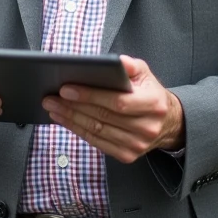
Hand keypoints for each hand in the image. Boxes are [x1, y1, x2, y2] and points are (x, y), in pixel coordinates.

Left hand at [42, 55, 183, 163]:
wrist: (167, 122)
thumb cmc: (150, 93)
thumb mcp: (145, 73)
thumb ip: (130, 66)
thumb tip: (115, 62)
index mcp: (153, 104)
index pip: (117, 102)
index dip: (90, 96)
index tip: (65, 89)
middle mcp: (147, 127)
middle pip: (103, 118)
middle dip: (72, 107)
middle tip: (50, 97)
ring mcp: (137, 145)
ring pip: (97, 132)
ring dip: (70, 119)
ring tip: (52, 107)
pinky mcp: (128, 155)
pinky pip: (98, 143)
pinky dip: (78, 131)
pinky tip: (65, 120)